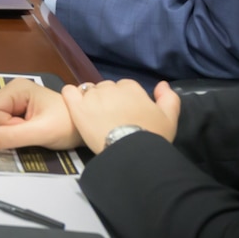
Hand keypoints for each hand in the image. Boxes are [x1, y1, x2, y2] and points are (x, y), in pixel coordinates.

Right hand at [0, 78, 79, 150]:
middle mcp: (10, 89)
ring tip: (25, 132)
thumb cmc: (68, 126)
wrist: (85, 127)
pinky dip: (5, 130)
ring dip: (2, 130)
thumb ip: (13, 136)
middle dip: (0, 128)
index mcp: (16, 88)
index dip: (3, 127)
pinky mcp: (14, 108)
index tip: (25, 131)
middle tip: (25, 132)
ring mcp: (11, 98)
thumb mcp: (42, 132)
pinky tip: (23, 131)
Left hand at [64, 80, 181, 153]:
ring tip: (95, 118)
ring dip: (91, 100)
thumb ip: (168, 98)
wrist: (132, 152)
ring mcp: (92, 96)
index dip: (124, 100)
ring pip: (89, 91)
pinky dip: (71, 96)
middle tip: (111, 118)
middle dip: (108, 100)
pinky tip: (76, 106)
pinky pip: (69, 92)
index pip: (124, 87)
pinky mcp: (77, 107)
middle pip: (106, 88)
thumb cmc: (152, 136)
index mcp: (131, 88)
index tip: (125, 113)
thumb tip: (161, 84)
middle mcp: (110, 88)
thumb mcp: (169, 118)